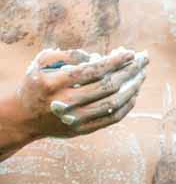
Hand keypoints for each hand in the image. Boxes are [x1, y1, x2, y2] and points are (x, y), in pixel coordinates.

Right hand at [5, 48, 147, 146]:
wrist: (23, 117)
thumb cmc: (37, 84)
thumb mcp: (41, 64)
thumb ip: (67, 55)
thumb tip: (96, 56)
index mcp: (54, 83)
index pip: (93, 70)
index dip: (115, 61)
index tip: (131, 53)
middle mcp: (65, 102)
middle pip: (108, 86)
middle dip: (130, 71)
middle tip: (144, 60)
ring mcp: (75, 119)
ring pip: (113, 102)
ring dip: (132, 87)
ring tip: (142, 74)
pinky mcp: (82, 130)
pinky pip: (112, 118)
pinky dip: (127, 105)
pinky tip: (134, 93)